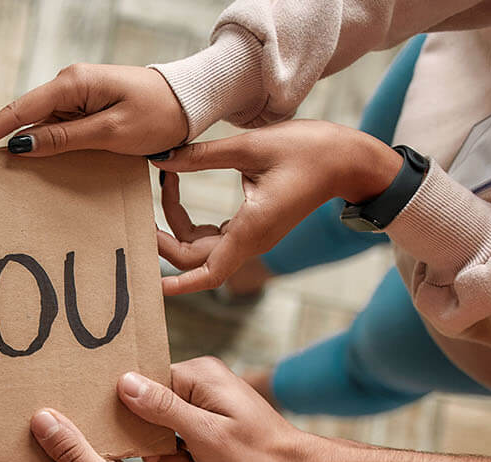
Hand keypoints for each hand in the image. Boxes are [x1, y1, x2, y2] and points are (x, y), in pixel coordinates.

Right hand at [0, 64, 186, 156]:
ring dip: (20, 146)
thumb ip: (64, 139)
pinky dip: (42, 145)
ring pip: (38, 125)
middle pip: (23, 117)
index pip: (19, 110)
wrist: (191, 101)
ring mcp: (77, 97)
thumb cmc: (159, 114)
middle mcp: (70, 85)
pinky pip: (55, 129)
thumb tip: (21, 145)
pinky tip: (28, 162)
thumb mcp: (111, 132)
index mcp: (73, 84)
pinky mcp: (86, 108)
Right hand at [117, 357, 319, 461]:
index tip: (152, 451)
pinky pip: (175, 428)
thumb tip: (124, 381)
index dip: (139, 420)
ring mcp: (203, 393)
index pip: (143, 387)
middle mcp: (199, 377)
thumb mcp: (203, 433)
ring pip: (160, 422)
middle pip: (149, 406)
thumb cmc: (253, 455)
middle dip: (157, 441)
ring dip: (169, 451)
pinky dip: (179, 450)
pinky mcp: (207, 411)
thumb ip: (162, 407)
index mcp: (198, 373)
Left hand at [154, 121, 402, 293]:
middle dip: (163, 239)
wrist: (351, 158)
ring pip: (200, 246)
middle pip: (194, 258)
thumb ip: (202, 155)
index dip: (178, 285)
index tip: (150, 286)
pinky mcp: (253, 224)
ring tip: (162, 184)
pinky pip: (212, 234)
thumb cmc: (312, 150)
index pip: (208, 274)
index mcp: (251, 230)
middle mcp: (250, 240)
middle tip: (138, 210)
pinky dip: (189, 219)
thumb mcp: (251, 146)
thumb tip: (161, 159)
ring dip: (175, 224)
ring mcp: (251, 235)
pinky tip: (177, 187)